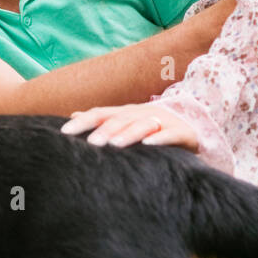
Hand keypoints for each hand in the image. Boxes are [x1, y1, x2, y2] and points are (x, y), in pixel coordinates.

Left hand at [61, 103, 198, 150]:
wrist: (192, 128)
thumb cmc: (152, 128)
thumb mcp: (127, 122)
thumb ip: (103, 120)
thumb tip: (74, 115)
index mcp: (126, 112)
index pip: (101, 114)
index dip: (83, 122)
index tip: (64, 133)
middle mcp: (142, 113)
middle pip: (121, 119)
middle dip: (105, 131)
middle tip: (91, 144)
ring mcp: (163, 121)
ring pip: (143, 125)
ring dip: (128, 134)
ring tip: (115, 145)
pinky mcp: (182, 133)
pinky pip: (170, 135)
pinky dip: (160, 139)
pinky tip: (149, 145)